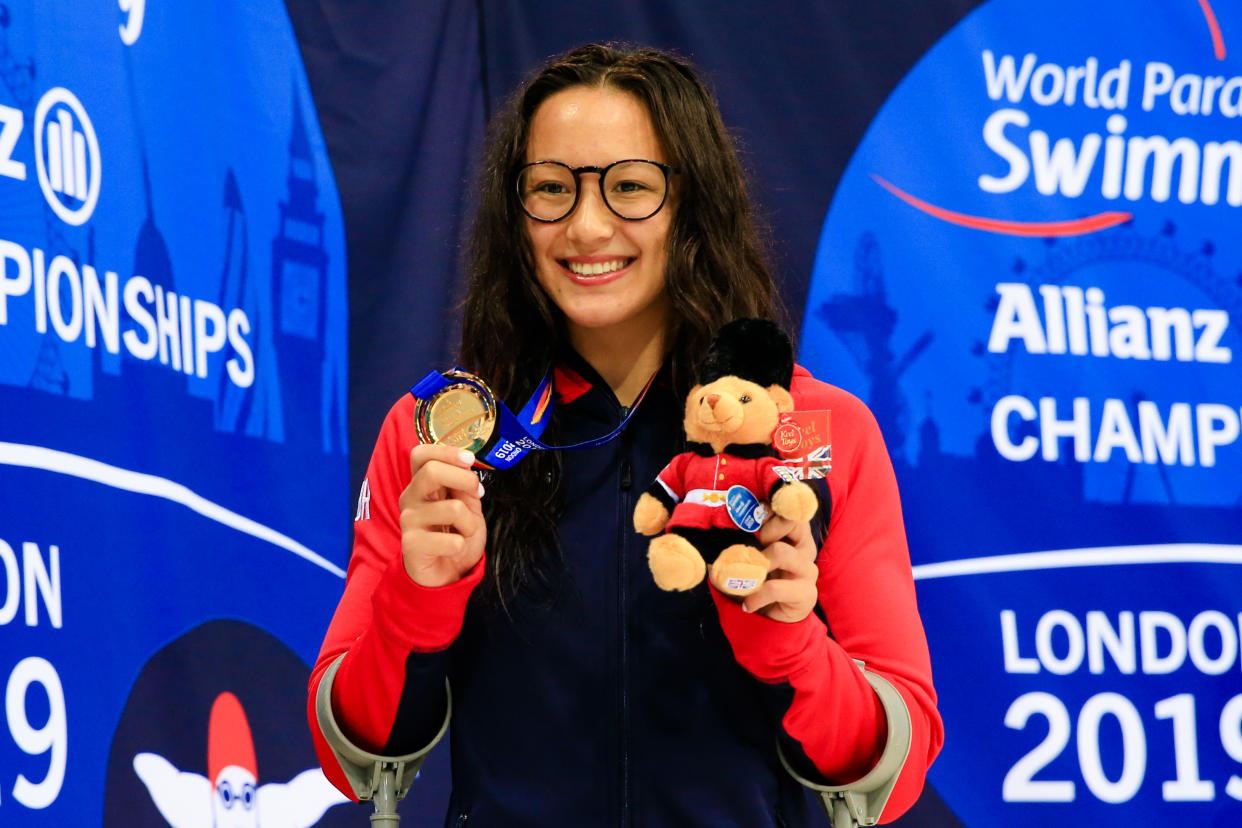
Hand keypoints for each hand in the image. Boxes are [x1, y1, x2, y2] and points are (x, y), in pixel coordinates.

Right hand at [397, 444, 486, 587]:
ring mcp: (409, 520)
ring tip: (465, 532)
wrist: (444, 574)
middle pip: (431, 471)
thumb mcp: (468, 507)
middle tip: (476, 494)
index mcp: (422, 484)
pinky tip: (455, 548)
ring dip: (470, 522)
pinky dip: (462, 544)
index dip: (446, 451)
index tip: (469, 459)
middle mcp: (411, 498)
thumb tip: (468, 467)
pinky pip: (451, 539)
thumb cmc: (454, 536)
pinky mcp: (411, 544)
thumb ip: (465, 487)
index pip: (421, 454)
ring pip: (453, 508)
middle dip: (464, 479)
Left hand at [740, 515, 818, 621]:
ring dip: (758, 563)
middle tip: (753, 542)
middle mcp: (804, 548)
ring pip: (782, 552)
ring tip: (747, 576)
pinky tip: (748, 604)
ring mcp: (808, 569)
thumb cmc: (757, 582)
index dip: (770, 507)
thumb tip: (709, 536)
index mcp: (793, 534)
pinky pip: (775, 588)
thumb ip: (734, 545)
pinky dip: (756, 596)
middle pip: (791, 521)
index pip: (788, 509)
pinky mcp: (806, 592)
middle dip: (767, 528)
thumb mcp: (745, 559)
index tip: (751, 515)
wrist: (771, 619)